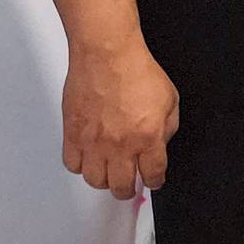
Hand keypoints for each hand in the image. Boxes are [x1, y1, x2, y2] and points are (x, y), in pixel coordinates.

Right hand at [61, 42, 178, 199]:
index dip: (155, 180)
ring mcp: (93, 142)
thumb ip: (167, 128)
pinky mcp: (72, 134)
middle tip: (130, 183)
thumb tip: (159, 146)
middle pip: (121, 186)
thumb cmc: (137, 71)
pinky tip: (90, 157)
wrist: (107, 55)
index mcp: (148, 137)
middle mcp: (119, 145)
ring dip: (104, 179)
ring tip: (109, 171)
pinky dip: (82, 165)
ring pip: (95, 180)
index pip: (153, 174)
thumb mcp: (170, 100)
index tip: (153, 180)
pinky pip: (73, 164)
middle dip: (128, 188)